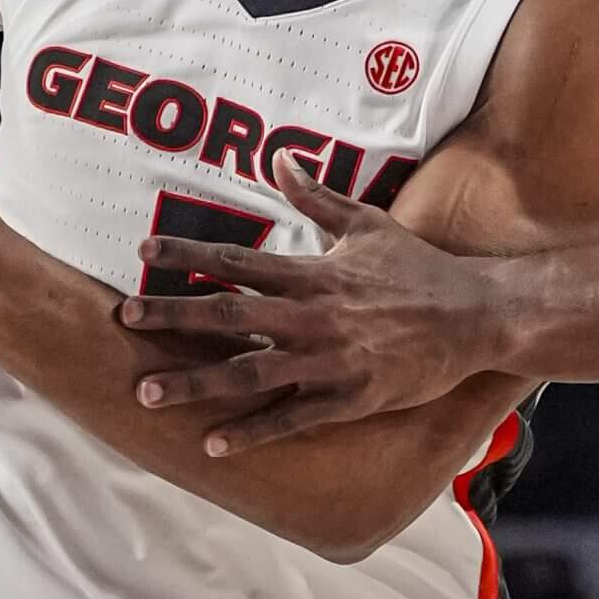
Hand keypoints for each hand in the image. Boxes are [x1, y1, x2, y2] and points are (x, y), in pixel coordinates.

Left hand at [115, 167, 502, 452]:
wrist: (475, 316)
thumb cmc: (418, 270)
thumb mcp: (367, 224)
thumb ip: (316, 196)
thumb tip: (278, 157)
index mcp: (314, 273)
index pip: (238, 260)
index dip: (188, 255)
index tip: (145, 251)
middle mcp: (313, 315)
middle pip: (229, 316)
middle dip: (172, 317)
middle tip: (123, 320)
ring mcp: (330, 360)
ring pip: (250, 373)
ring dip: (196, 383)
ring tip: (147, 393)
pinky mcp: (350, 397)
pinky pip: (292, 418)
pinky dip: (252, 431)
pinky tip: (212, 442)